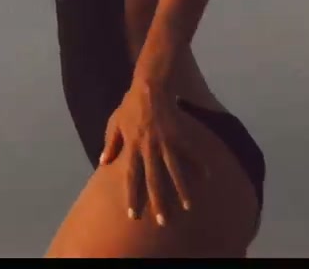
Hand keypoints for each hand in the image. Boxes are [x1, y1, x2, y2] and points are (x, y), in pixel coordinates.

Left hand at [98, 82, 199, 226]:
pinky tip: (206, 176)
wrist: (149, 86)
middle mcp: (148, 148)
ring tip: (187, 207)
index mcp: (131, 147)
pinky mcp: (178, 135)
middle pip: (153, 179)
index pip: (131, 176)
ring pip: (173, 171)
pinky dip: (197, 163)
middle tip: (162, 221)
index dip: (132, 196)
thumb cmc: (129, 106)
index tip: (133, 215)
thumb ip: (110, 144)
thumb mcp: (114, 123)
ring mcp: (164, 142)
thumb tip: (103, 162)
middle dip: (158, 201)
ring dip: (181, 190)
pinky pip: (189, 152)